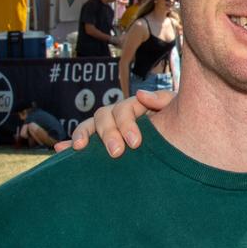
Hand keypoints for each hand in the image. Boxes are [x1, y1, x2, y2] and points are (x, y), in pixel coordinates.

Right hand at [53, 89, 174, 155]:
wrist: (186, 141)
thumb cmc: (183, 123)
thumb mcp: (177, 108)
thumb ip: (163, 100)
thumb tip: (140, 94)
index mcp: (136, 107)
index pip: (123, 110)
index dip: (126, 124)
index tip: (135, 143)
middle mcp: (120, 116)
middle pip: (104, 117)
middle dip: (108, 134)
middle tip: (117, 153)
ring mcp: (110, 129)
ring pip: (91, 126)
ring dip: (83, 135)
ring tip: (80, 148)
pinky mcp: (102, 144)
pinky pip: (83, 141)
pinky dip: (71, 144)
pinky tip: (61, 149)